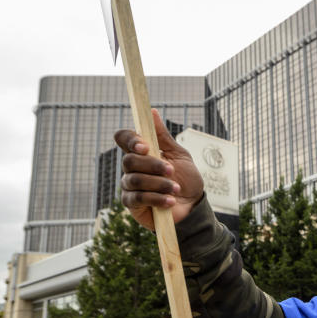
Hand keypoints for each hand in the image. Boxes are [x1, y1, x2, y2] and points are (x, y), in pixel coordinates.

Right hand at [114, 109, 204, 229]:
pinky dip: (156, 198)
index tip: (145, 146)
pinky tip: (170, 200)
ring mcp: (130, 186)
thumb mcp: (179, 155)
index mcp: (141, 152)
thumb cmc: (186, 179)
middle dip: (153, 166)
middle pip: (129, 160)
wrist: (193, 205)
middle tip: (171, 171)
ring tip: (176, 188)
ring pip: (134, 180)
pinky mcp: (132, 204)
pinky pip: (138, 198)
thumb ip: (163, 137)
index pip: (123, 138)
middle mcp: (132, 168)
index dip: (130, 140)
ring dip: (159, 183)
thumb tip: (152, 112)